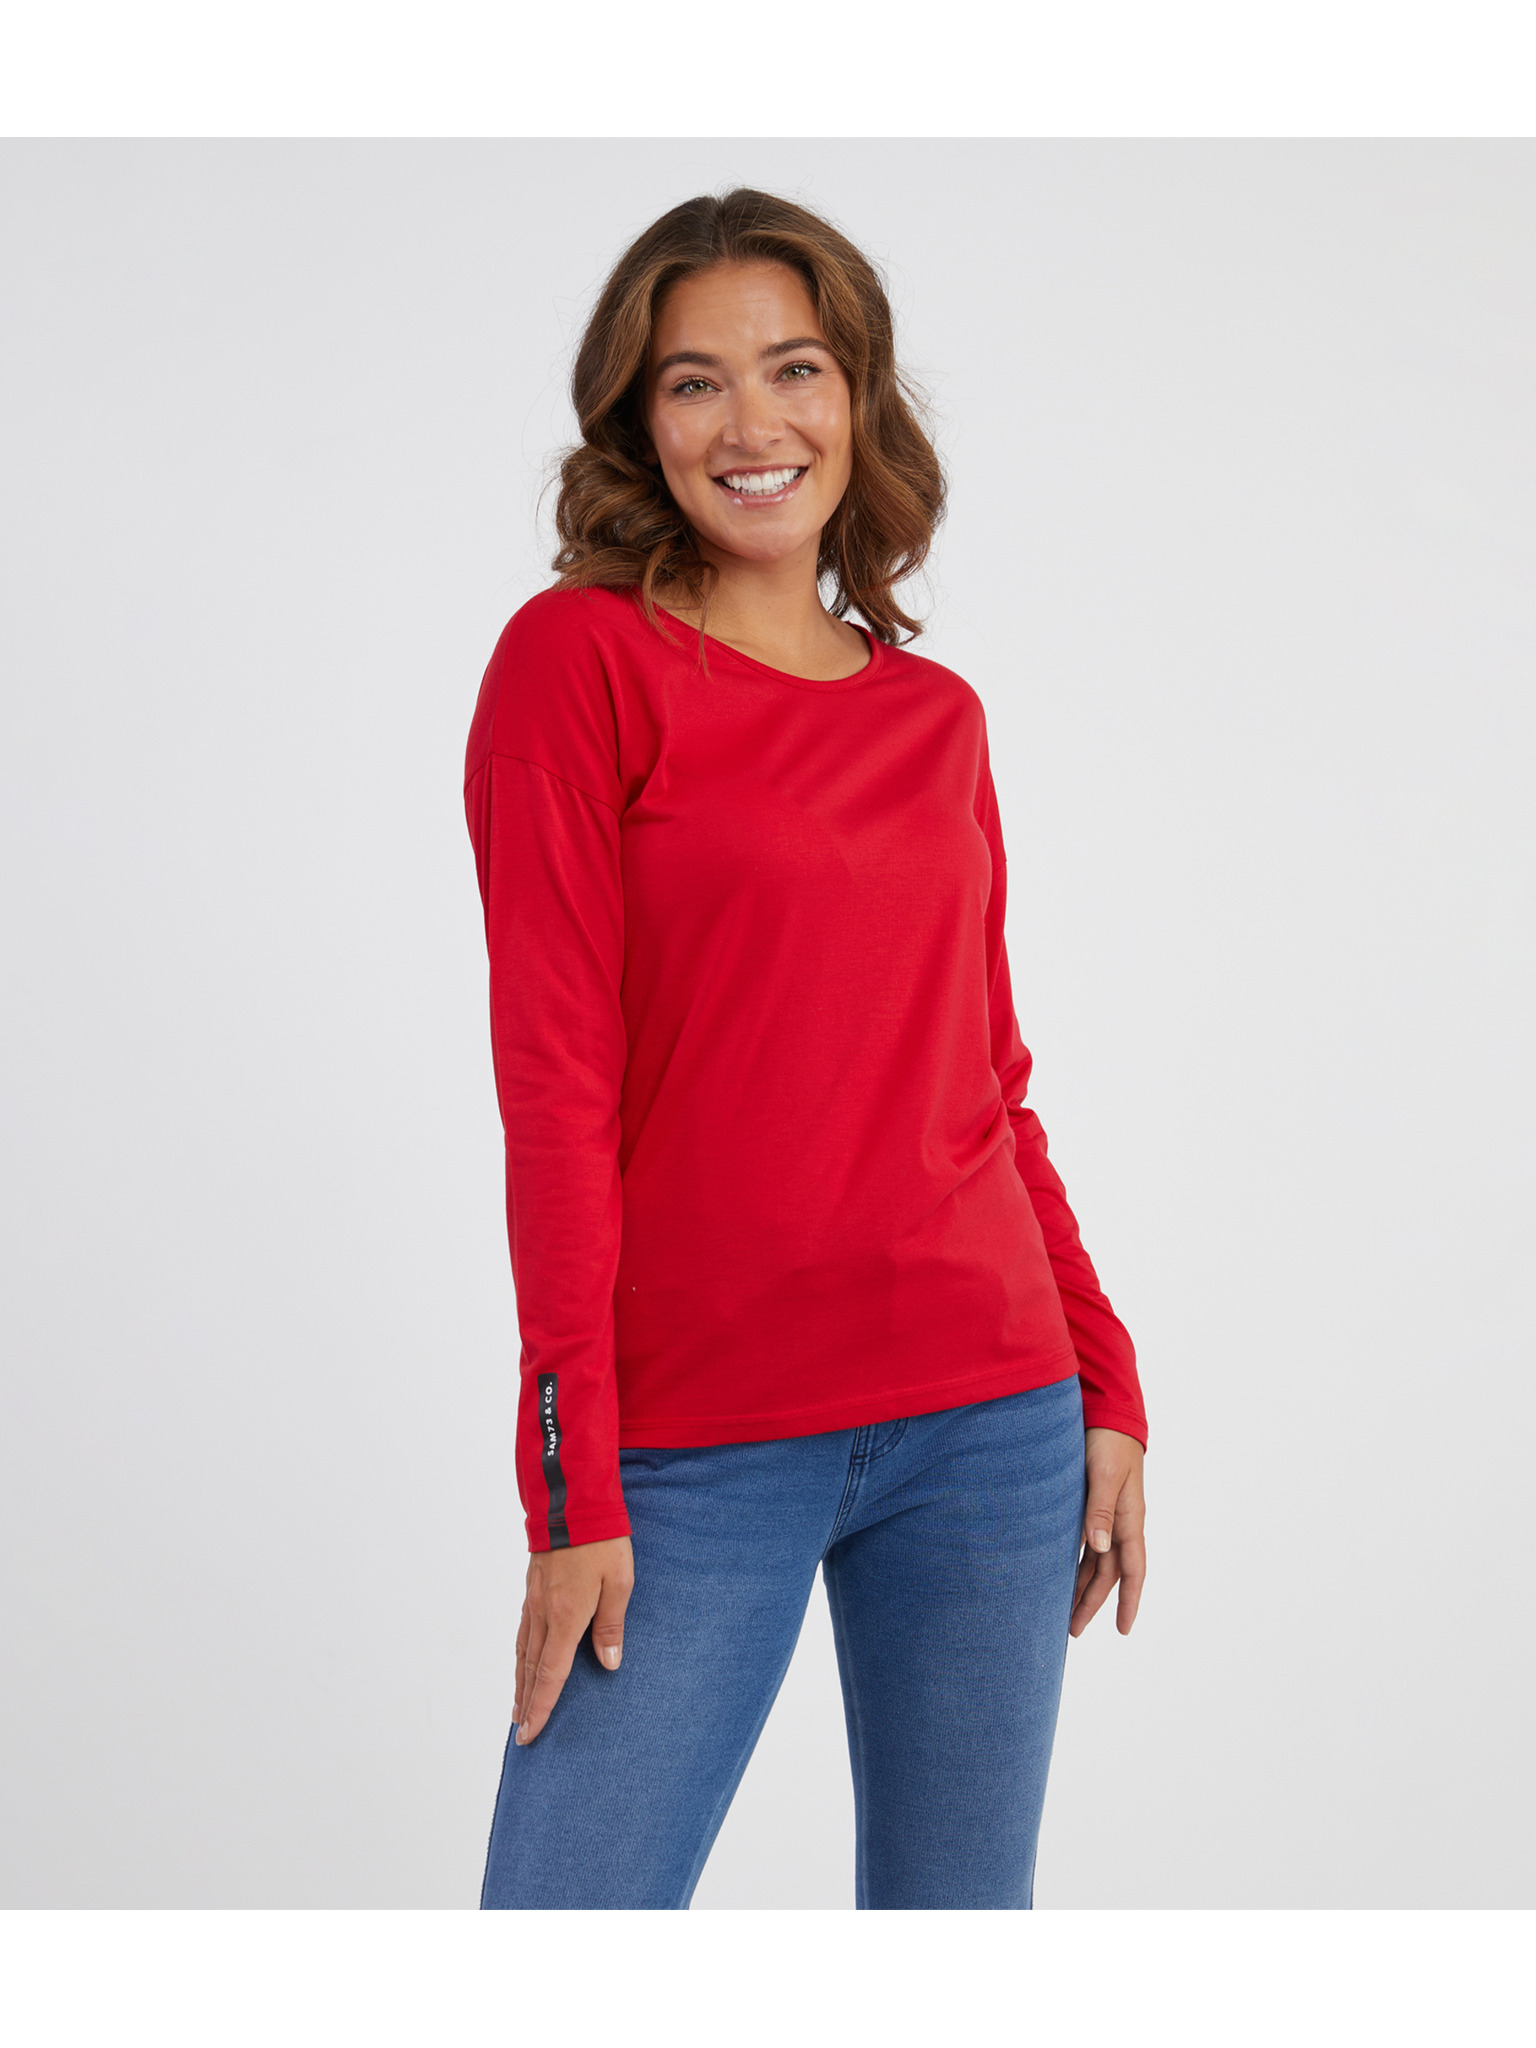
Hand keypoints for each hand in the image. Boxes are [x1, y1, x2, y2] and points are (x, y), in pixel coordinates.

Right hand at [514, 1536, 633, 1744]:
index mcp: (566, 1617)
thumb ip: (613, 1624)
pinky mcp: (532, 1587)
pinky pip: (523, 1631)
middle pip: (531, 1669)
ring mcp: (534, 1600)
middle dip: (526, 1703)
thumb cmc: (601, 1542)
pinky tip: (522, 1660)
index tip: (531, 1734)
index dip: (542, 1707)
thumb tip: (609, 1663)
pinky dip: (520, 1654)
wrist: (571, 1502)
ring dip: (520, 1682)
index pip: (550, 1675)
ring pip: (523, 1652)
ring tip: (517, 1706)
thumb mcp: (619, 1582)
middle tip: (520, 1732)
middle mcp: (544, 1614)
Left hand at [1070, 1427, 1145, 1637]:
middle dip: (1093, 1603)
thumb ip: (1101, 1508)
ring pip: (1096, 1562)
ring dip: (1082, 1587)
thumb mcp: (1105, 1473)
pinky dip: (1075, 1563)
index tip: (1123, 1630)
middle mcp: (1120, 1522)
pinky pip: (1086, 1544)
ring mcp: (1107, 1515)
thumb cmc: (1108, 1440)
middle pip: (1108, 1573)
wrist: (1107, 1412)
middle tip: (1073, 1631)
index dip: (1128, 1601)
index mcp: (1129, 1518)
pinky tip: (1060, 1574)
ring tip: (1063, 1612)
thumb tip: (1100, 1546)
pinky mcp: (1092, 1505)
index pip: (1133, 1570)